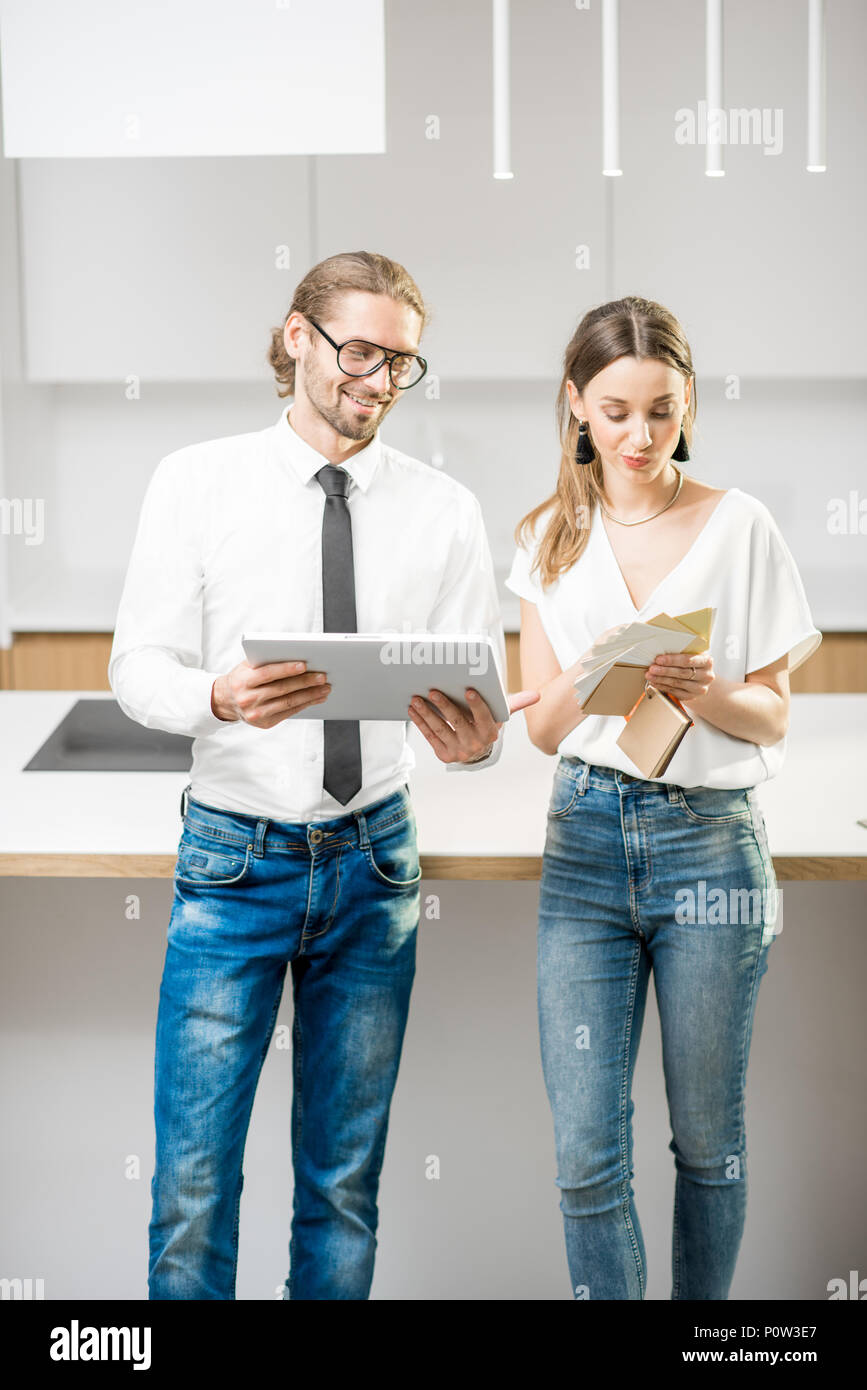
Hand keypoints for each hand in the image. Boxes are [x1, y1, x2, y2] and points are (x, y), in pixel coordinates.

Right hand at [211, 660, 330, 727]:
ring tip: (325, 688)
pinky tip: (316, 698)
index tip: (304, 665)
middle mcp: (248, 699)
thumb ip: (266, 660)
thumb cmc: (242, 678)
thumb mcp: (247, 666)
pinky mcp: (264, 723)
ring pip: (288, 703)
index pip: (267, 674)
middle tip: (322, 677)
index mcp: (243, 681)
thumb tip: (296, 656)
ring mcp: (256, 714)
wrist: (225, 700)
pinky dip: (304, 704)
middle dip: (305, 683)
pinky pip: (289, 712)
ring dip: (310, 696)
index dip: (286, 669)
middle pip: (281, 689)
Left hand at [408, 687, 539, 763]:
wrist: (476, 753)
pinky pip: (430, 736)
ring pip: (440, 728)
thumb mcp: (501, 716)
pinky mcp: (444, 754)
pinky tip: (413, 709)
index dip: (476, 704)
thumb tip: (537, 695)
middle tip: (434, 690)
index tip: (468, 689)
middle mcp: (474, 743)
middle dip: (445, 705)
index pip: (483, 716)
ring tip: (417, 698)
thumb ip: (515, 704)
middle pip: (457, 721)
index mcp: (489, 732)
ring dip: (426, 713)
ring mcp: (458, 750)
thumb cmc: (486, 726)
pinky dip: (420, 722)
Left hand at [645, 651, 713, 702]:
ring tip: (649, 675)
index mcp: (707, 661)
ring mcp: (700, 688)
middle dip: (664, 670)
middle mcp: (706, 676)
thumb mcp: (692, 654)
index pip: (688, 661)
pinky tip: (654, 682)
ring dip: (661, 679)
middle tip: (652, 668)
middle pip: (682, 673)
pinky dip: (662, 686)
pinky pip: (674, 691)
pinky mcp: (691, 696)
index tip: (658, 659)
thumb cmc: (693, 663)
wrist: (700, 679)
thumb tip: (660, 650)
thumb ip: (681, 652)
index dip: (672, 660)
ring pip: (677, 683)